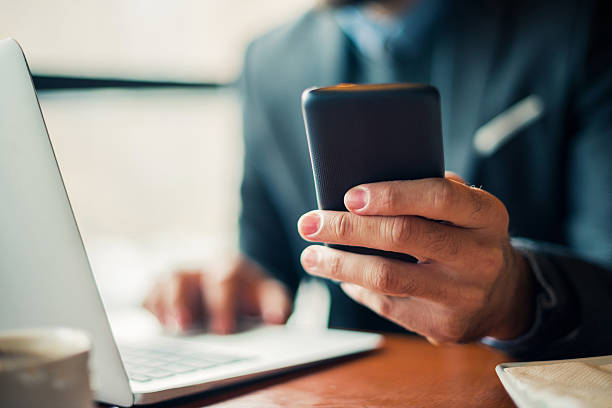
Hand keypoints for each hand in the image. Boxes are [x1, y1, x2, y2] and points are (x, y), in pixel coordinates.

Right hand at [143, 254, 291, 333]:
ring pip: (165, 282)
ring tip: (171, 328)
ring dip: (166, 304)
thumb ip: (277, 305)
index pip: (225, 279)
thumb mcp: (269, 295)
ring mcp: (179, 276)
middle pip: (187, 278)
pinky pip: (149, 295)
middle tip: (186, 328)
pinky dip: (151, 309)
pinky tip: (157, 328)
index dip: (222, 304)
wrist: (232, 280)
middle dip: (185, 303)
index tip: (223, 330)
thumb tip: (277, 319)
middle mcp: (200, 268)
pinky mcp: (161, 289)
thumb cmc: (251, 293)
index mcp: (229, 266)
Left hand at [297, 173, 534, 343]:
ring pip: (386, 277)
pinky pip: (386, 305)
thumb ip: (427, 194)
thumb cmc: (466, 237)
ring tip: (310, 257)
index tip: (348, 196)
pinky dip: (355, 288)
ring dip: (339, 265)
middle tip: (308, 223)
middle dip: (346, 228)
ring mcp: (462, 296)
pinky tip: (340, 276)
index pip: (438, 198)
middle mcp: (479, 256)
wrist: (503, 295)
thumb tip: (360, 192)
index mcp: (486, 215)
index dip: (391, 195)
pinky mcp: (443, 326)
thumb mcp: (464, 210)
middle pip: (402, 236)